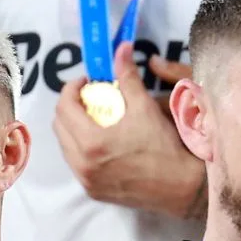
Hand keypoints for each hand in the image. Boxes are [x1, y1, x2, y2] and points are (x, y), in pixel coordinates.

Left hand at [55, 42, 206, 220]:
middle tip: (90, 99)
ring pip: (65, 147)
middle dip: (70, 108)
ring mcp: (87, 181)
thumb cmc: (164, 147)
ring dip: (74, 129)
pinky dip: (82, 148)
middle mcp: (82, 165)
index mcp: (91, 142)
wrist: (181, 187)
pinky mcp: (94, 192)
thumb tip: (122, 48)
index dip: (72, 89)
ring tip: (96, 120)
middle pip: (59, 127)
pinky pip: (76, 164)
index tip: (87, 83)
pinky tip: (102, 142)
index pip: (64, 107)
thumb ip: (128, 77)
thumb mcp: (145, 108)